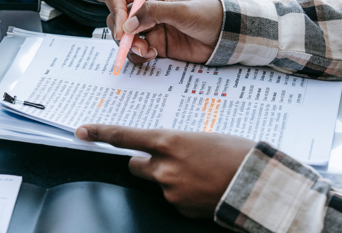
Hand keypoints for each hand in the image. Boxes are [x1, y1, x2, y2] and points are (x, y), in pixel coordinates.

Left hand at [75, 124, 254, 217]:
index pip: (124, 136)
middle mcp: (163, 167)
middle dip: (146, 163)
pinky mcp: (179, 208)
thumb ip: (176, 143)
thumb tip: (166, 149)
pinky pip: (172, 199)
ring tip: (199, 175)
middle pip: (135, 165)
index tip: (82, 132)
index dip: (100, 133)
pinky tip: (203, 189)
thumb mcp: (202, 137)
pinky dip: (183, 195)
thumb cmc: (237, 153)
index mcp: (169, 141)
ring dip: (169, 179)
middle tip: (169, 160)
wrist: (259, 184)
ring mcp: (170, 191)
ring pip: (157, 183)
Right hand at [105, 0, 223, 63]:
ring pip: (124, 37)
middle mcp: (146, 6)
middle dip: (122, 34)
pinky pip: (135, 51)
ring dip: (130, 46)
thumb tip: (128, 24)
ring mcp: (149, 26)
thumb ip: (154, 13)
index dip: (117, 11)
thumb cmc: (209, 15)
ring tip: (148, 51)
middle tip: (135, 44)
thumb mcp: (182, 11)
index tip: (122, 30)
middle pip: (117, 18)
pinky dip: (138, 56)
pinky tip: (154, 55)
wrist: (226, 37)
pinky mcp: (154, 43)